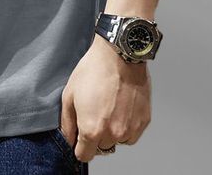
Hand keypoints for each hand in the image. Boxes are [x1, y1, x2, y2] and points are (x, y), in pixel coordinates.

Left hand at [60, 34, 151, 162]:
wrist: (119, 55)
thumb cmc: (94, 70)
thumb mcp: (69, 94)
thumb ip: (67, 122)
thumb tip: (69, 138)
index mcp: (92, 129)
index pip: (84, 155)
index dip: (80, 146)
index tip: (80, 137)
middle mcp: (113, 133)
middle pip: (101, 147)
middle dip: (95, 135)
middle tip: (94, 112)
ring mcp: (130, 129)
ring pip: (117, 141)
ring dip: (112, 131)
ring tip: (108, 106)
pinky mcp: (143, 121)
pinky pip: (131, 133)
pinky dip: (126, 125)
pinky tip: (120, 106)